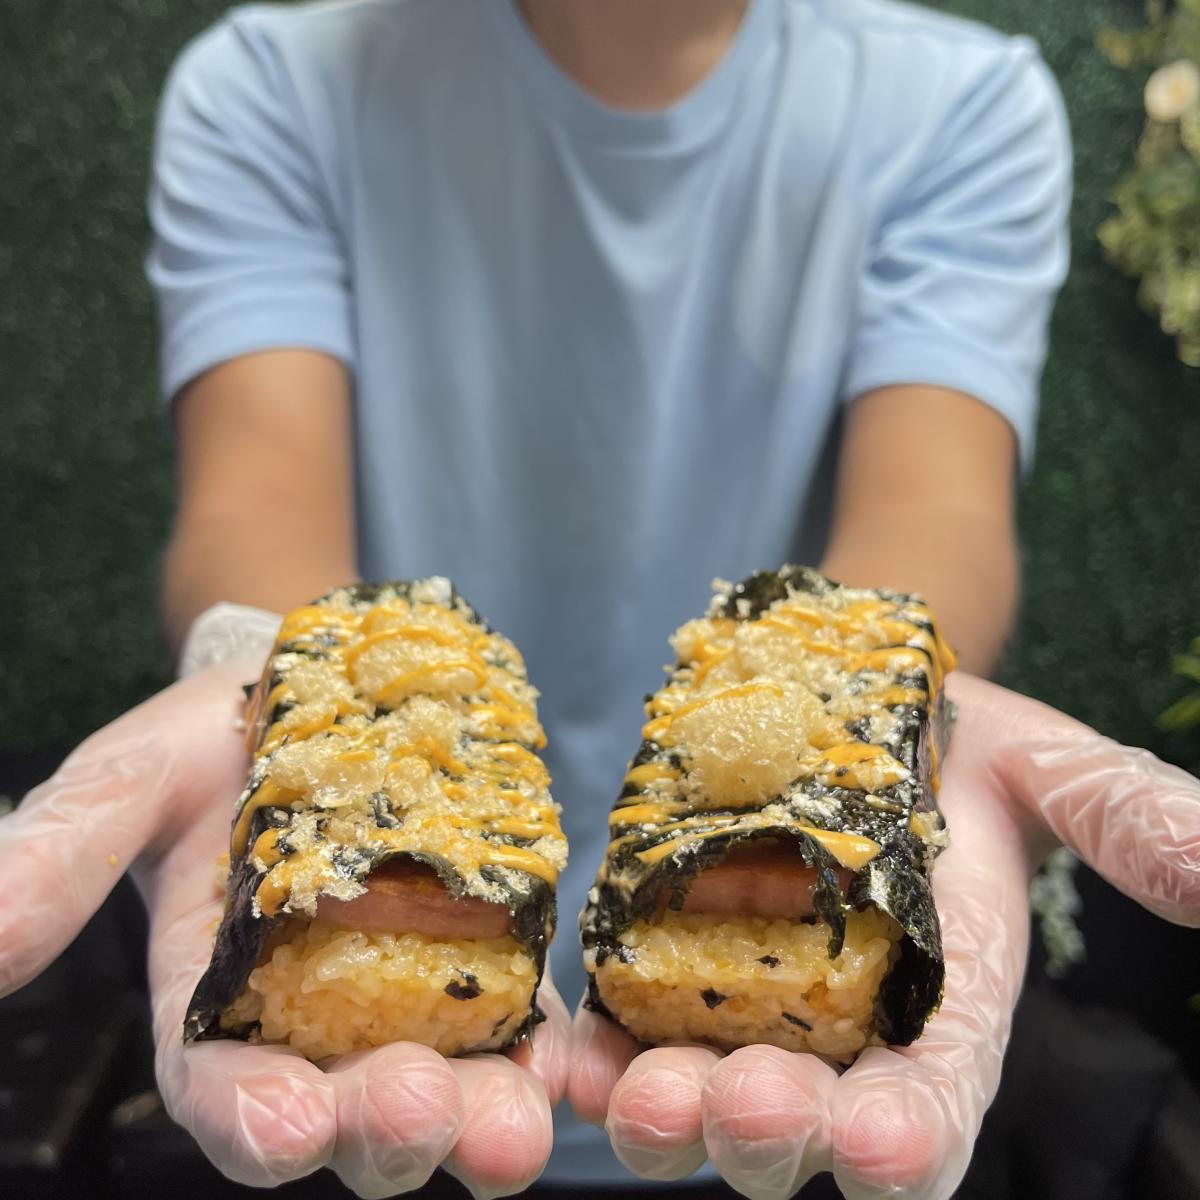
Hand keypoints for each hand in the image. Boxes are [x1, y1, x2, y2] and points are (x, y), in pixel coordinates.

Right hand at [0, 660, 565, 1197]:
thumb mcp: (124, 787)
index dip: (251, 1120)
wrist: (307, 691)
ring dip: (482, 1119)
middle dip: (381, 1130)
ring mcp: (408, 995)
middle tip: (420, 1107)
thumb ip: (52, 864)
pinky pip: (524, 1019)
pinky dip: (550, 1054)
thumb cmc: (206, 745)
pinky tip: (576, 1065)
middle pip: (346, 1114)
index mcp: (214, 1004)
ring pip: (447, 1089)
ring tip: (516, 1125)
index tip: (287, 1125)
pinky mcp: (485, 954)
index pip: (224, 1092)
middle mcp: (315, 1025)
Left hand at [568, 673, 1199, 1198]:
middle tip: (736, 1106)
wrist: (862, 702)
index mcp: (941, 1014)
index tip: (884, 1144)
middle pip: (808, 1126)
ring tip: (626, 1095)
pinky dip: (590, 1053)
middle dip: (770, 1133)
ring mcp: (743, 1005)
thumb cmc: (969, 750)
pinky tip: (562, 1051)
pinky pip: (621, 1027)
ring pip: (701, 1099)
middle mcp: (840, 1036)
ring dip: (664, 1115)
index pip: (935, 1107)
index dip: (910, 1138)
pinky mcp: (666, 957)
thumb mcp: (1060, 774)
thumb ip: (1135, 824)